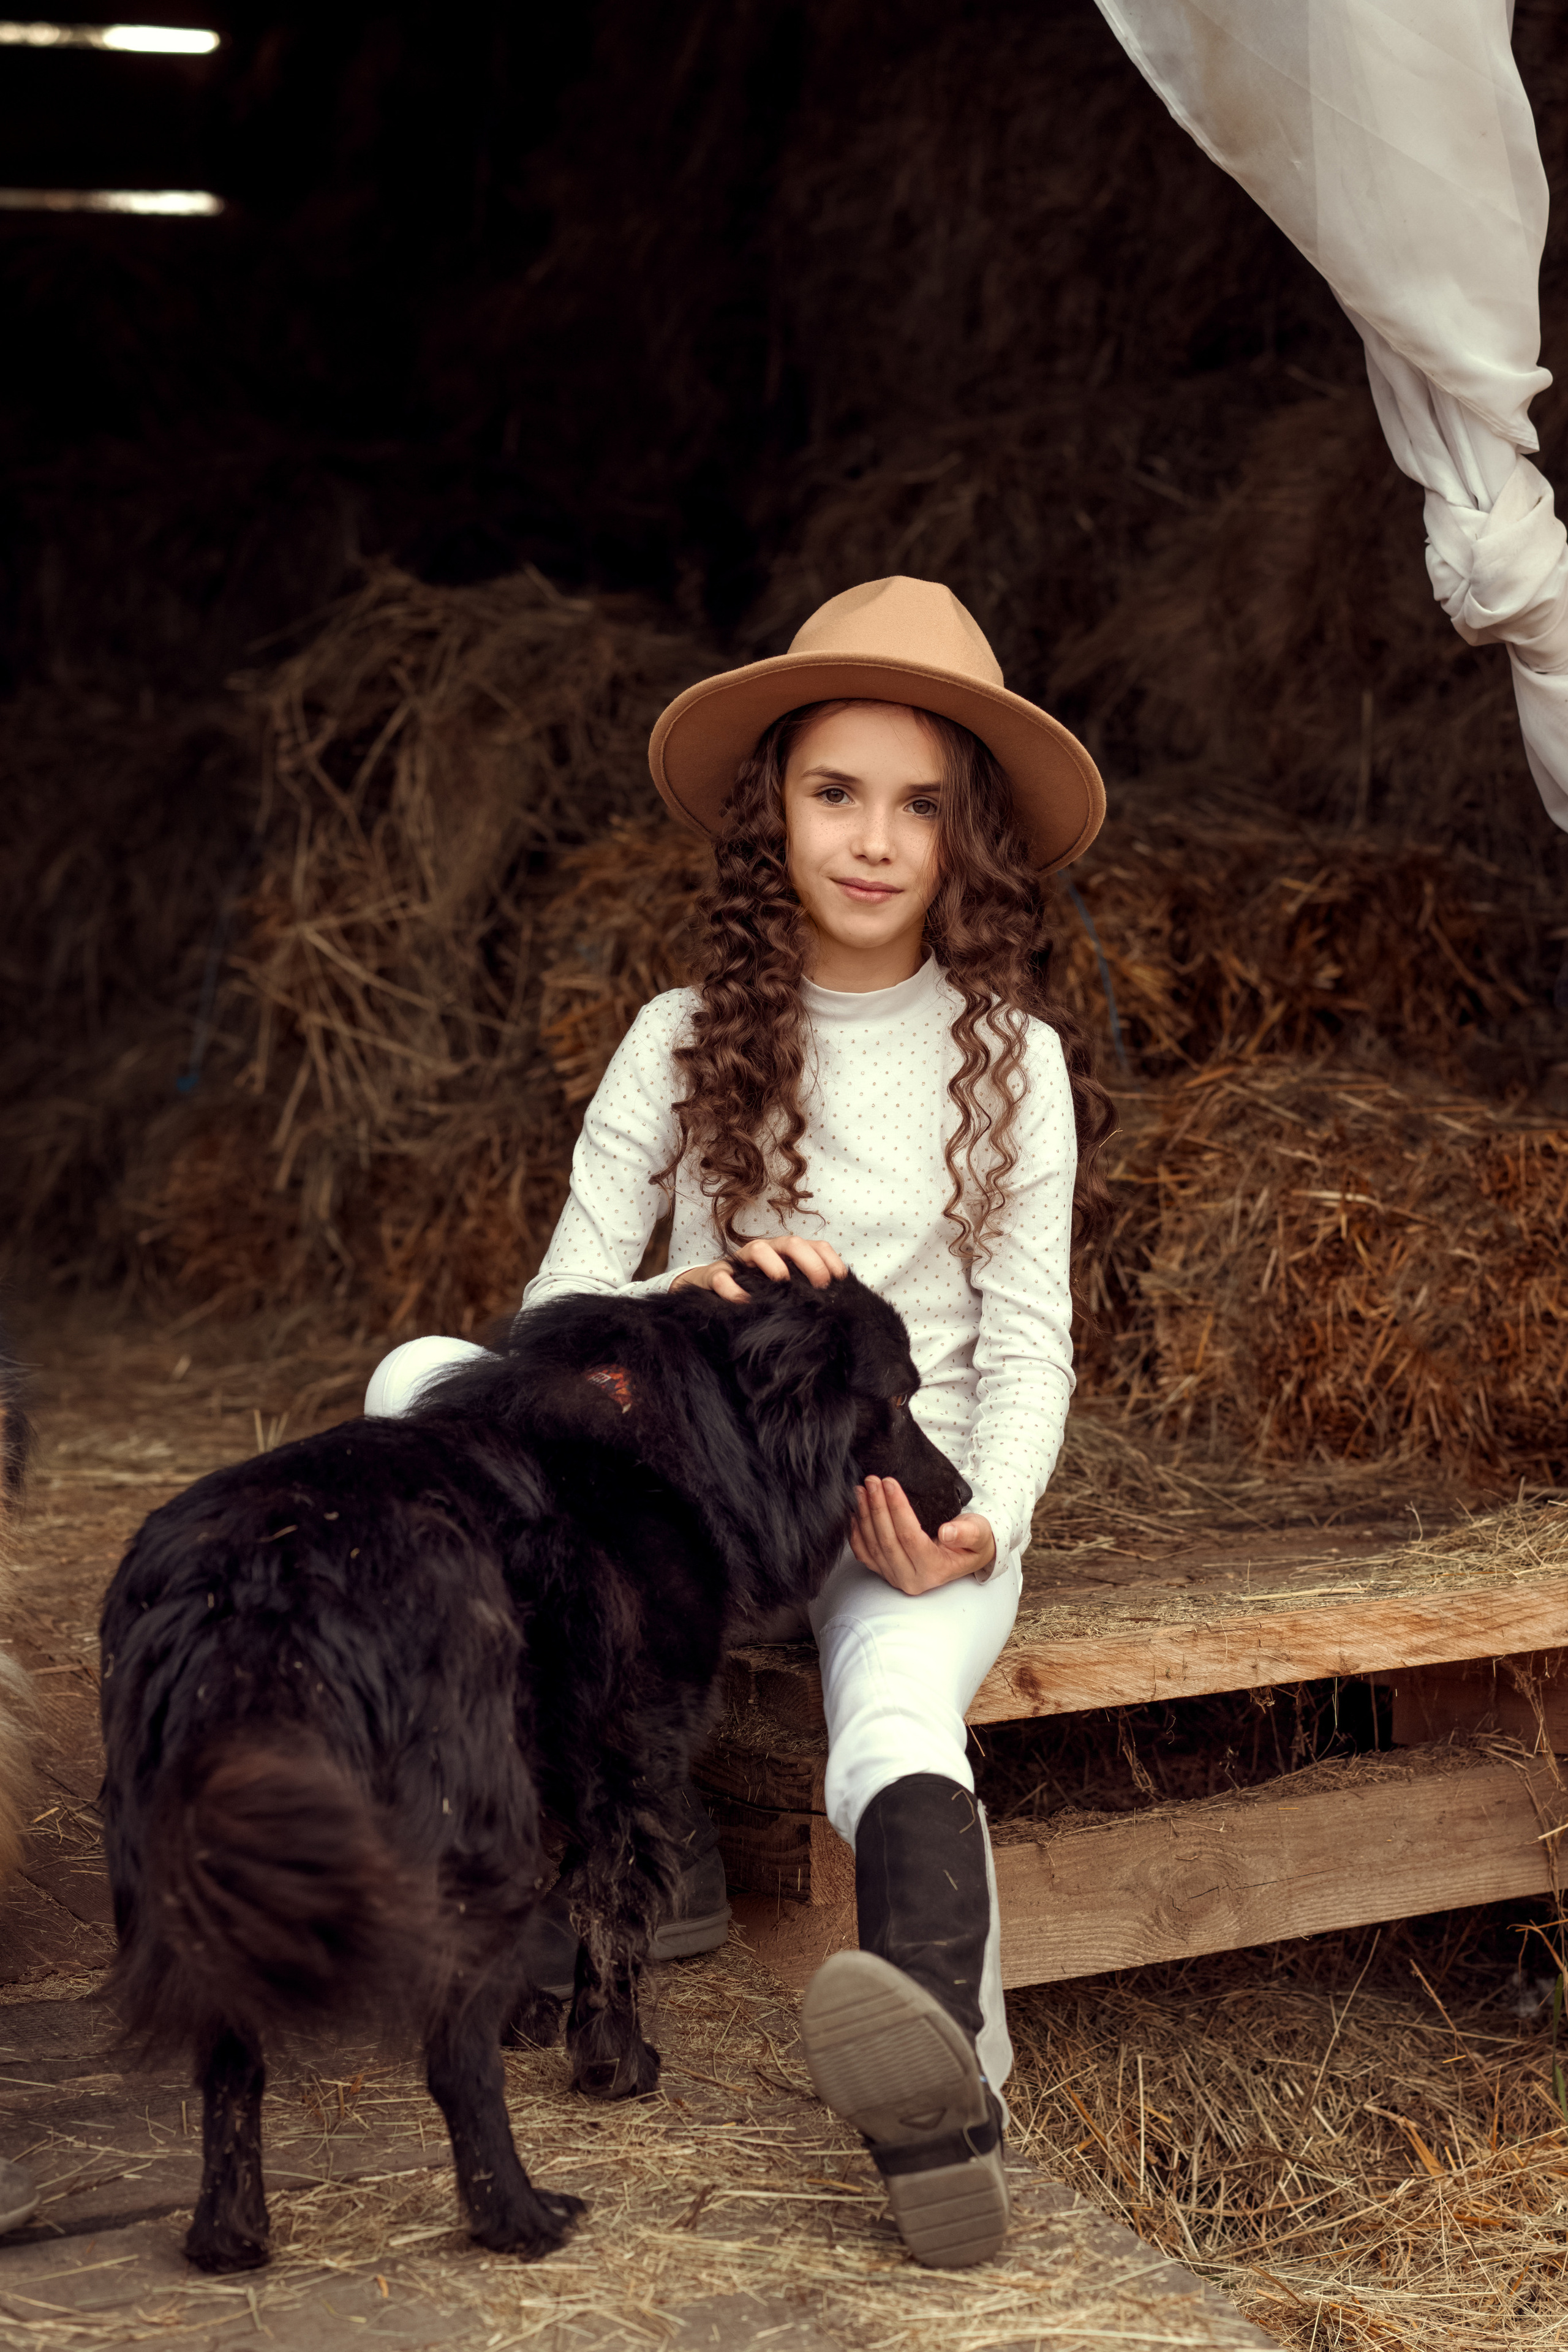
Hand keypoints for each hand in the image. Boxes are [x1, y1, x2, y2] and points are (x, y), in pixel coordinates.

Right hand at [670, 1234, 846, 1303]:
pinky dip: (733, 1288)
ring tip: (783, 1282)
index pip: (815, 1246)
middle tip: (820, 1285)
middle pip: (791, 1243)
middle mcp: (766, 1251)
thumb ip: (805, 1290)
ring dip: (774, 1264)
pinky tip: (744, 1301)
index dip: (830, 1260)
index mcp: (786, 1252)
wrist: (711, 1290)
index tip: (841, 1281)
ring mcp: (740, 1261)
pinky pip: (722, 1277)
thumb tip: (837, 1305)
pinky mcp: (715, 1275)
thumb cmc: (756, 1289)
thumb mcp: (783, 1288)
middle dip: (810, 1261)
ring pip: (758, 1249)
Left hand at [849, 1478, 995, 1594]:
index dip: (898, 1509)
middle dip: (877, 1508)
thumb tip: (947, 1533)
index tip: (889, 1482)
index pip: (911, 1537)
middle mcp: (912, 1579)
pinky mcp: (884, 1572)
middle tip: (872, 1481)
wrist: (965, 1554)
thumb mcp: (978, 1534)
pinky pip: (864, 1554)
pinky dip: (856, 1532)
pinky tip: (855, 1511)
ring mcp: (895, 1577)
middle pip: (887, 1541)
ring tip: (861, 1490)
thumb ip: (967, 1533)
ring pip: (872, 1547)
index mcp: (935, 1571)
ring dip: (864, 1516)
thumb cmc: (972, 1541)